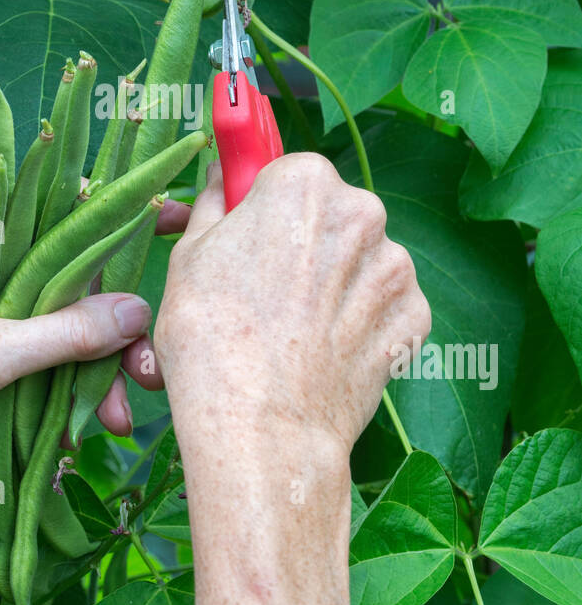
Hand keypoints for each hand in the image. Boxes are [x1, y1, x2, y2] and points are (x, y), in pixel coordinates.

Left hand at [0, 202, 185, 513]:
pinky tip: (85, 427)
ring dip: (92, 371)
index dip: (111, 221)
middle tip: (145, 367)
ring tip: (116, 418)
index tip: (169, 220)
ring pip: (56, 327)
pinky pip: (38, 364)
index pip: (50, 213)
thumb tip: (136, 312)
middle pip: (64, 280)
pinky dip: (65, 392)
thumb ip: (63, 333)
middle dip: (109, 328)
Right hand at [155, 154, 430, 457]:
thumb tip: (222, 176)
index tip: (251, 233)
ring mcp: (396, 267)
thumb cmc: (213, 340)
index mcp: (305, 182)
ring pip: (361, 262)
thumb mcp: (190, 255)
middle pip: (331, 216)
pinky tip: (323, 352)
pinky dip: (360, 324)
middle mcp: (363, 211)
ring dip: (335, 284)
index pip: (288, 174)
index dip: (265, 207)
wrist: (260, 429)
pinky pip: (384, 308)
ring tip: (292, 332)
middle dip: (304, 244)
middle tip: (263, 293)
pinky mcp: (414, 318)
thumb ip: (216, 202)